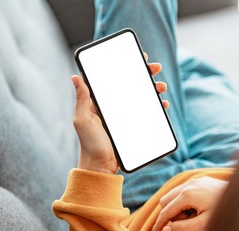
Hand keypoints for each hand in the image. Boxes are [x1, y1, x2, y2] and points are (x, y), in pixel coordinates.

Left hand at [71, 52, 167, 173]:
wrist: (101, 166)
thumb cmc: (89, 144)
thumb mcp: (82, 120)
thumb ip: (81, 99)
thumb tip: (75, 76)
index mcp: (100, 101)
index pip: (113, 78)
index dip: (125, 65)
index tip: (137, 57)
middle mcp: (114, 106)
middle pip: (131, 84)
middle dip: (144, 74)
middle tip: (155, 68)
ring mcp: (125, 115)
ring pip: (141, 97)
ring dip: (153, 89)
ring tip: (161, 86)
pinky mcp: (133, 125)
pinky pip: (147, 113)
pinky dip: (156, 106)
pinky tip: (162, 104)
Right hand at [149, 176, 227, 230]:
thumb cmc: (225, 212)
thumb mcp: (203, 224)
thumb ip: (183, 227)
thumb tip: (166, 230)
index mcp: (187, 195)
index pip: (165, 212)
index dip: (158, 226)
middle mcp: (187, 184)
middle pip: (165, 201)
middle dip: (168, 215)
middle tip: (183, 224)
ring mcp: (194, 180)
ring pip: (173, 195)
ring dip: (176, 208)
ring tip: (192, 217)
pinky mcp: (200, 180)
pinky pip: (182, 190)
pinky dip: (183, 202)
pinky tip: (196, 209)